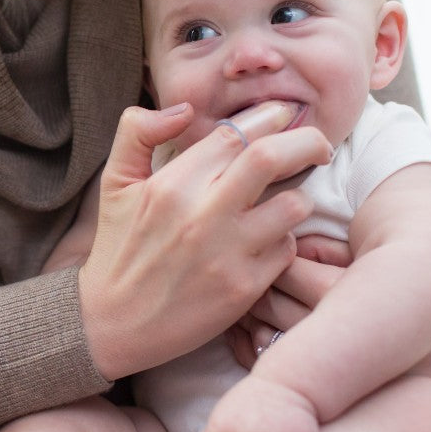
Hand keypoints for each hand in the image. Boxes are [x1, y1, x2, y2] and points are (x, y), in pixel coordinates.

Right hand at [79, 105, 333, 379]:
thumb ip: (137, 132)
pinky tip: (267, 240)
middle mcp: (201, 215)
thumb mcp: (114, 183)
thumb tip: (184, 109)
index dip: (268, 118)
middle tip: (317, 146)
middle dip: (307, 142)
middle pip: (272, 157)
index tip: (282, 117)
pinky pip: (286, 249)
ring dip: (298, 197)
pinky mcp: (243, 288)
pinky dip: (284, 240)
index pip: (235, 133)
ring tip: (287, 199)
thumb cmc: (118, 248)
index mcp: (170, 184)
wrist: (113, 322)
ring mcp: (226, 253)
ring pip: (293, 205)